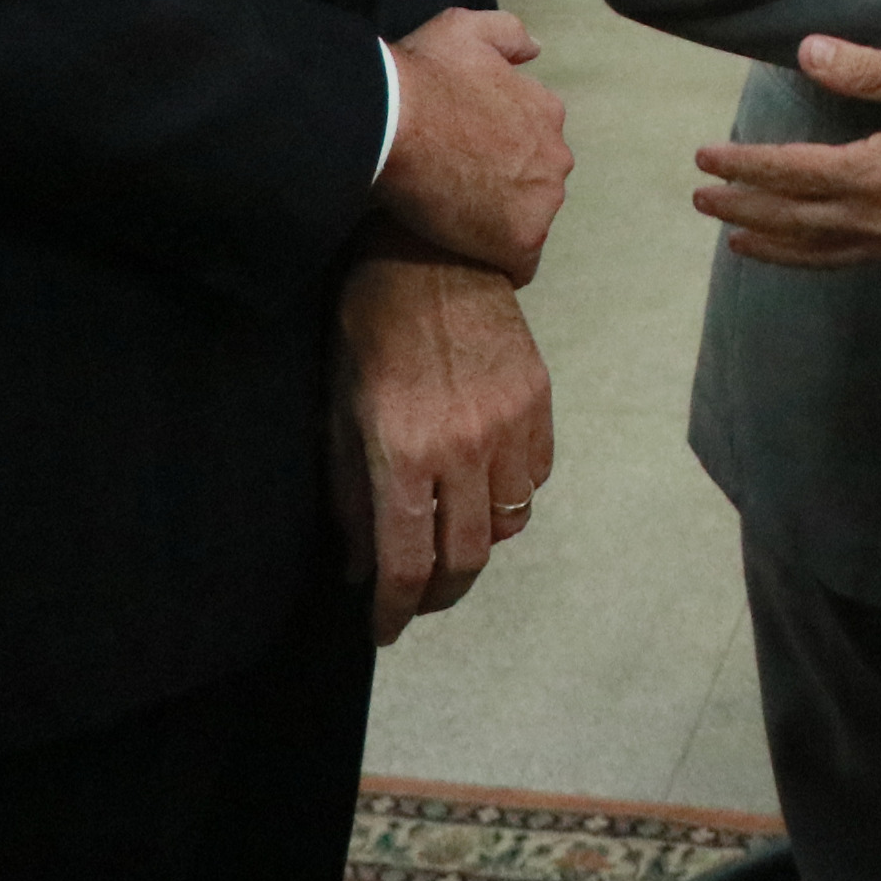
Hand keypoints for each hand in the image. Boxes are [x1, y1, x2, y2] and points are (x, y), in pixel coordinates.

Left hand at [331, 230, 553, 646]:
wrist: (431, 252)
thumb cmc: (369, 329)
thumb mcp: (340, 412)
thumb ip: (350, 497)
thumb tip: (357, 567)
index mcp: (403, 452)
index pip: (406, 564)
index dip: (394, 610)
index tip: (384, 628)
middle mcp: (464, 448)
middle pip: (465, 559)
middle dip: (438, 594)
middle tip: (418, 599)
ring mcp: (510, 424)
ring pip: (507, 524)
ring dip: (476, 542)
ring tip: (448, 536)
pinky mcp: (539, 401)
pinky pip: (536, 478)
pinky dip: (510, 495)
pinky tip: (481, 483)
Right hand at [374, 7, 572, 284]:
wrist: (390, 123)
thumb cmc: (422, 75)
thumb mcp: (465, 29)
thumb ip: (508, 35)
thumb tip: (536, 50)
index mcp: (545, 111)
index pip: (533, 141)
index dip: (498, 152)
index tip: (464, 157)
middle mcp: (556, 156)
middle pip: (535, 183)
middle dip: (503, 188)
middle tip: (452, 191)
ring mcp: (543, 200)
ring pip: (527, 221)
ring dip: (498, 224)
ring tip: (451, 224)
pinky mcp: (522, 240)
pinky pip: (519, 264)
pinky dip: (496, 262)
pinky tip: (464, 256)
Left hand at [693, 36, 880, 268]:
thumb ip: (870, 68)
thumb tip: (809, 52)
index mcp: (880, 170)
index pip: (793, 171)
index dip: (744, 166)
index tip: (706, 157)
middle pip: (794, 218)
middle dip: (743, 207)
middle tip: (700, 197)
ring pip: (818, 250)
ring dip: (769, 241)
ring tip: (731, 235)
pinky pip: (849, 262)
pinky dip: (811, 260)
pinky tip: (796, 253)